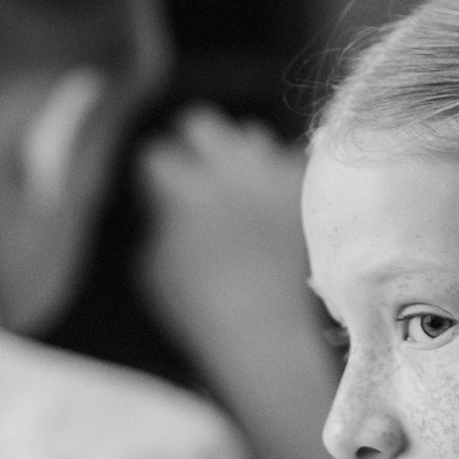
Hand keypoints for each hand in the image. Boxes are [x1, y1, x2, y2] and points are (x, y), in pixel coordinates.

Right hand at [137, 105, 308, 345]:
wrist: (272, 335)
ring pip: (249, 136)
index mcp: (183, 191)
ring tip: (237, 192)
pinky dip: (278, 179)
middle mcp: (229, 172)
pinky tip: (273, 207)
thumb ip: (155, 223)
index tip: (156, 196)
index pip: (155, 154)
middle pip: (201, 123)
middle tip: (194, 178)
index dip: (151, 176)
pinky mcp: (307, 191)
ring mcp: (273, 177)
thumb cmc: (202, 311)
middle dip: (191, 146)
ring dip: (237, 158)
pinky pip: (289, 163)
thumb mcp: (154, 270)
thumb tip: (163, 205)